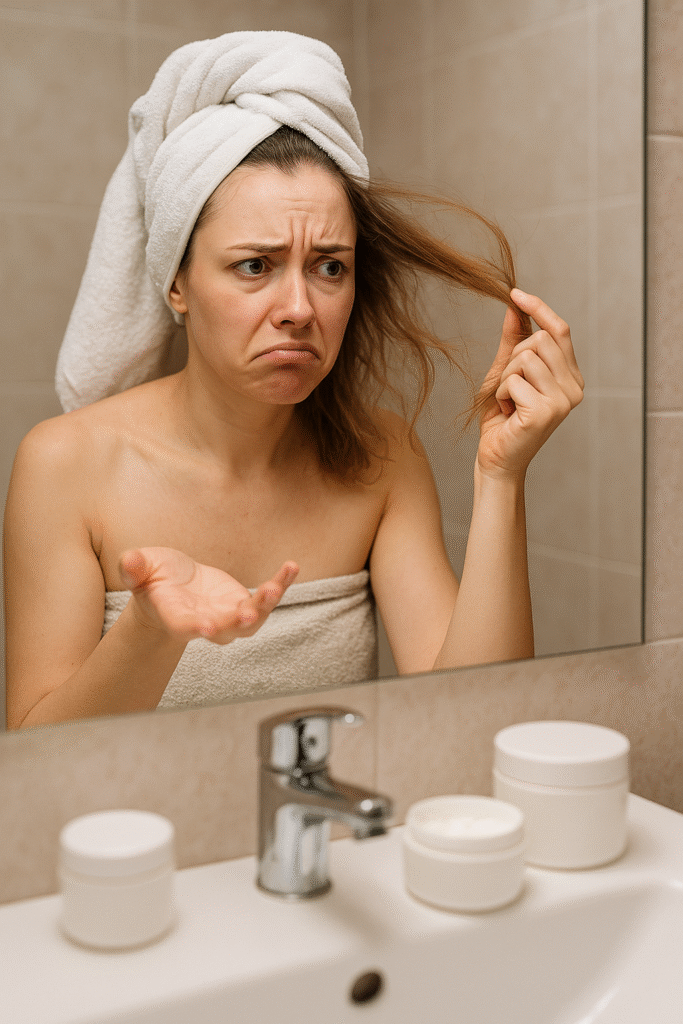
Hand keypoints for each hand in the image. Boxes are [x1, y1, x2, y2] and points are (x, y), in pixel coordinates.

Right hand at [119, 547, 298, 644]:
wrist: (173, 588)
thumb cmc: (153, 579)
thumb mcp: (139, 569)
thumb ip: (133, 568)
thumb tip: (129, 560)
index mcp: (176, 617)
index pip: (184, 627)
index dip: (194, 628)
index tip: (205, 627)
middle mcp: (206, 623)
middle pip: (225, 630)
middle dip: (237, 622)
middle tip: (248, 613)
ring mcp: (228, 617)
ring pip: (251, 620)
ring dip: (265, 605)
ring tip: (275, 586)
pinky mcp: (245, 604)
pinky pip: (267, 598)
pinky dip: (281, 584)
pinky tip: (291, 567)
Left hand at [476, 288, 583, 480]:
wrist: (497, 458)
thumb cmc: (502, 418)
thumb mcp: (505, 372)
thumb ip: (513, 342)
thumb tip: (514, 306)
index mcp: (571, 376)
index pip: (560, 330)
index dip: (538, 308)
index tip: (515, 293)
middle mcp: (574, 387)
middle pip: (540, 339)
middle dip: (513, 359)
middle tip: (508, 386)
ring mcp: (563, 401)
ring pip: (525, 357)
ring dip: (504, 378)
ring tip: (507, 401)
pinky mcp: (546, 412)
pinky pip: (514, 380)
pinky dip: (500, 394)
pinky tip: (507, 413)